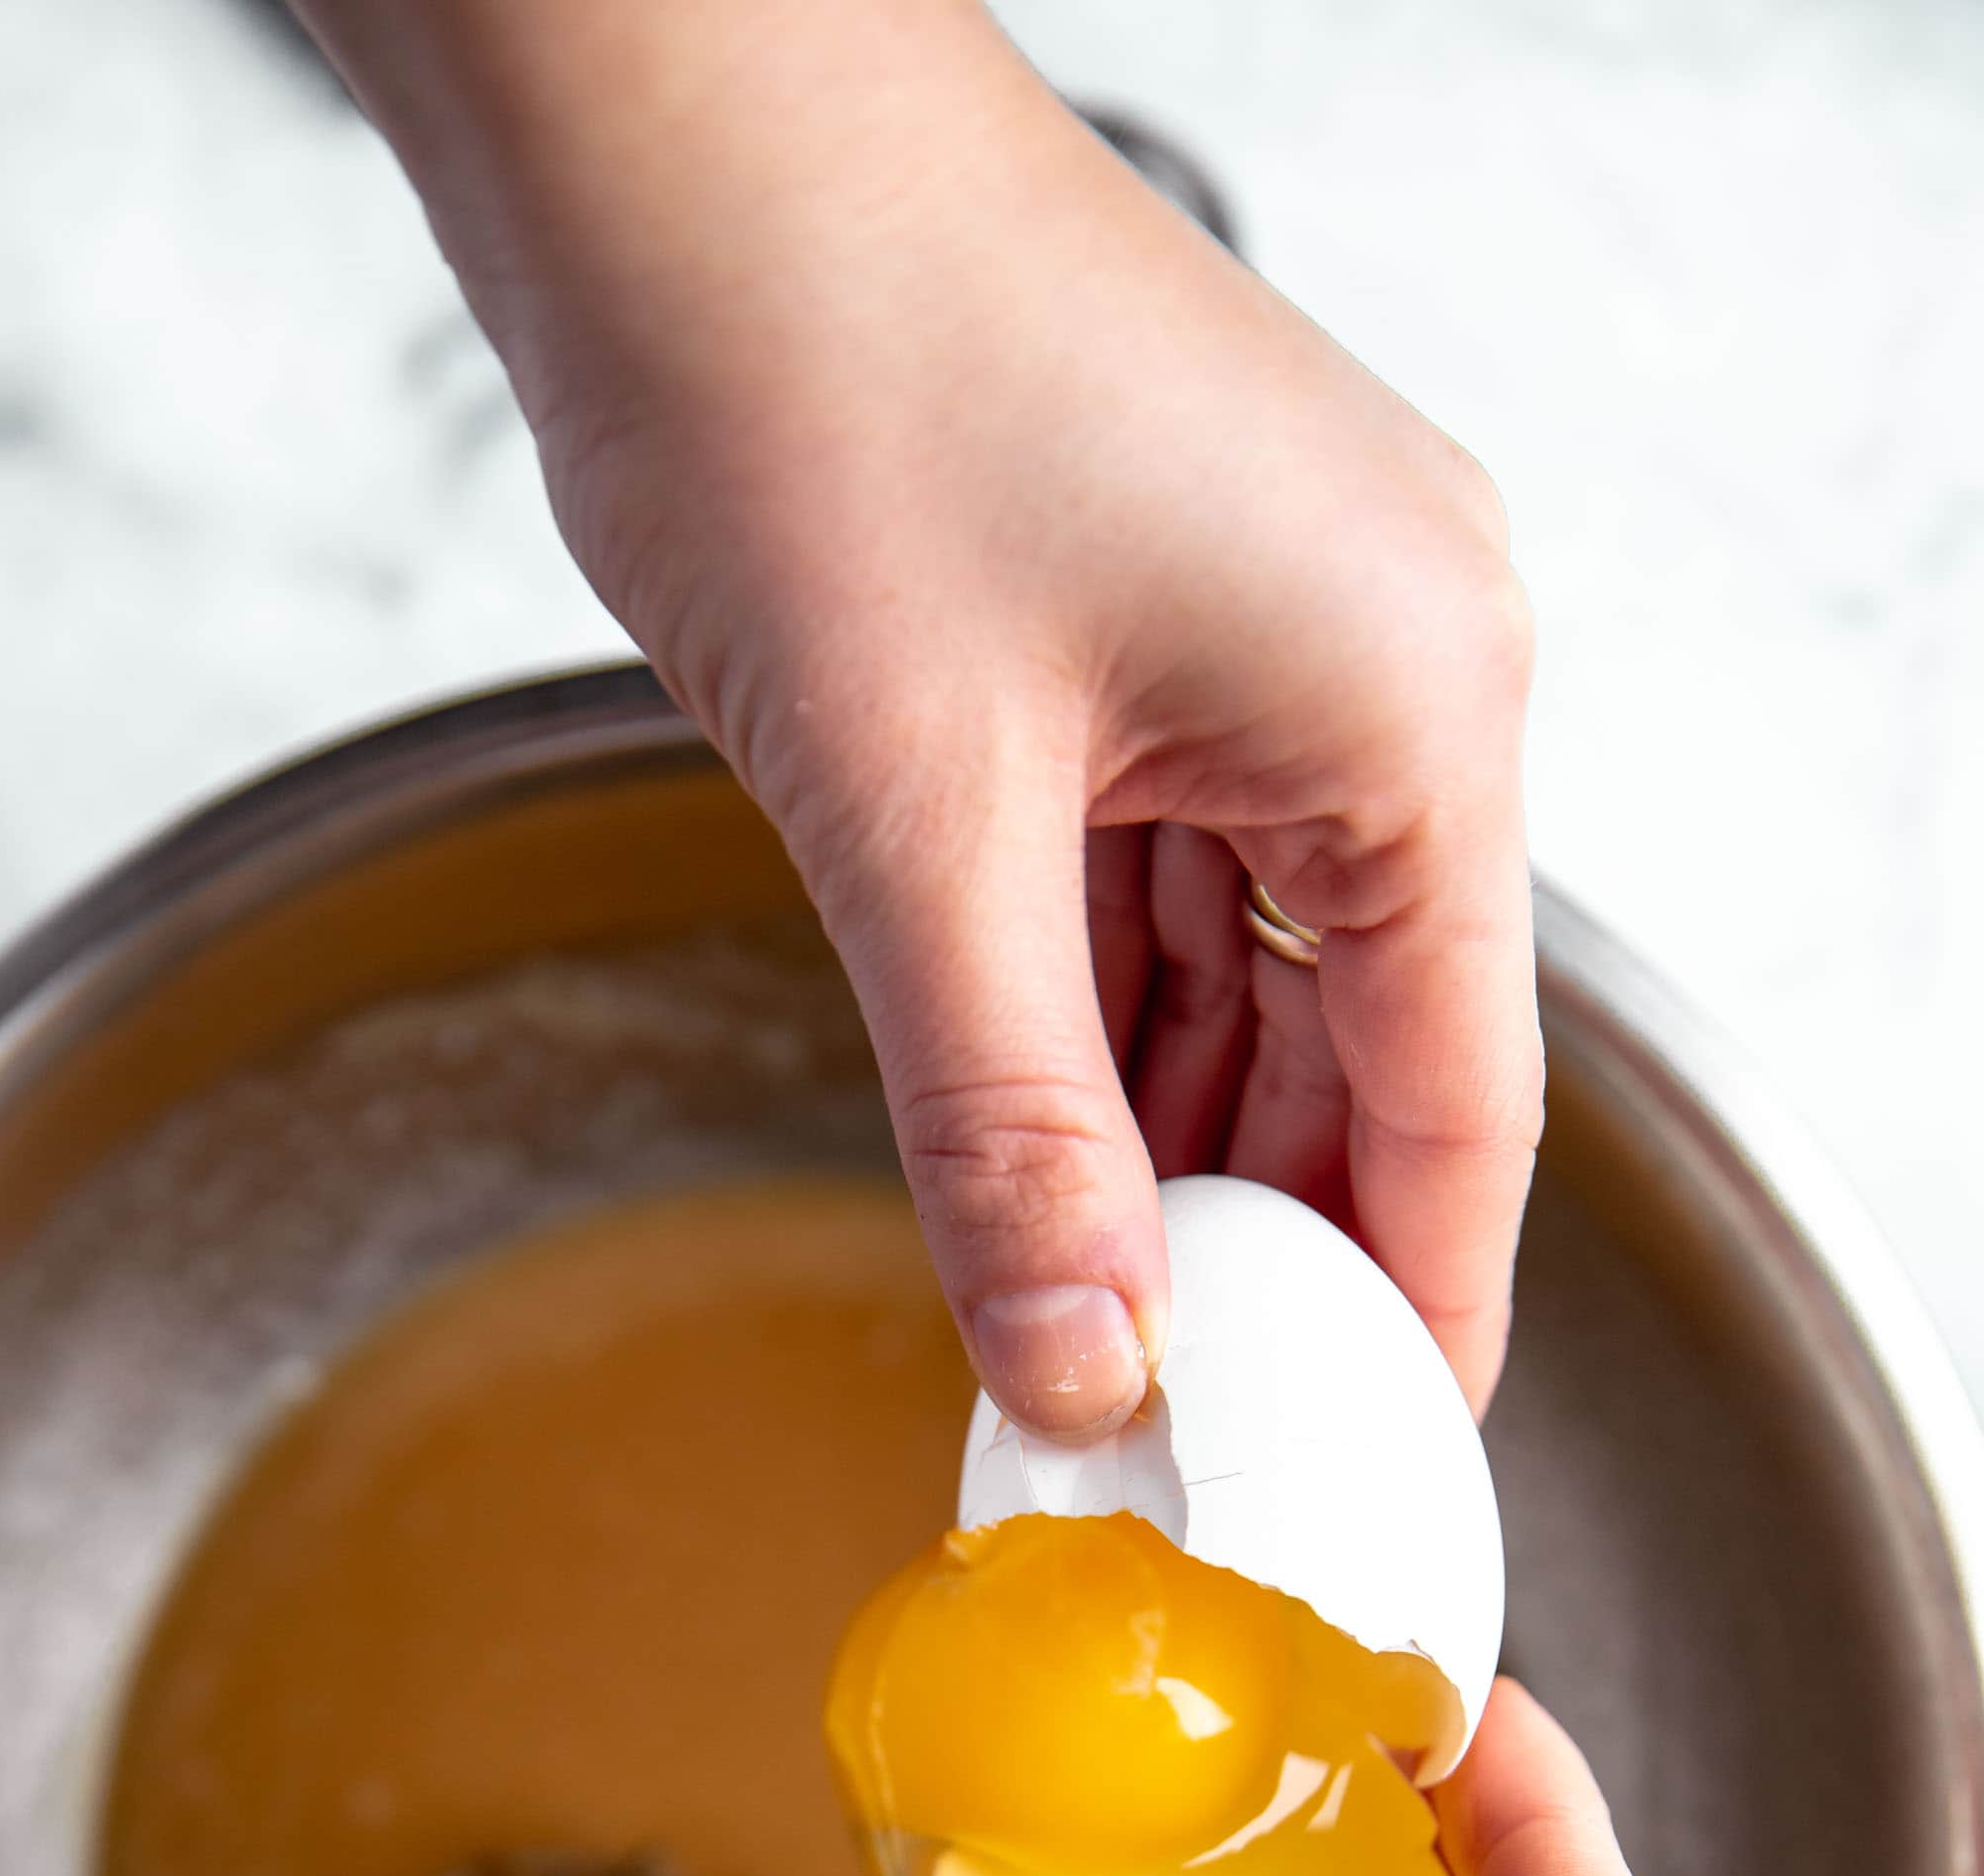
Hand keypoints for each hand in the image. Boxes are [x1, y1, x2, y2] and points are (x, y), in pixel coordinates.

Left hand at [304, 0, 1542, 1428]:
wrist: (670, 120)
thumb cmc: (808, 366)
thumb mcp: (916, 822)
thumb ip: (1007, 1122)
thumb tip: (1077, 1358)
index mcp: (1410, 703)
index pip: (1457, 1103)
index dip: (1407, 1321)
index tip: (1352, 1487)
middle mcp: (1388, 664)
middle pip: (1367, 1053)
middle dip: (1260, 1252)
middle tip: (1167, 1443)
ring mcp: (1279, 634)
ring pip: (1254, 981)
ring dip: (1166, 1151)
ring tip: (1082, 1336)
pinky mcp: (1162, 624)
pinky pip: (1167, 888)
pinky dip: (1101, 1029)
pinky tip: (1038, 1159)